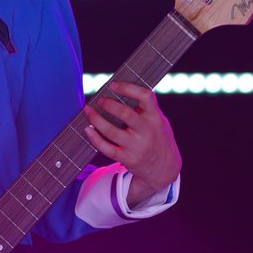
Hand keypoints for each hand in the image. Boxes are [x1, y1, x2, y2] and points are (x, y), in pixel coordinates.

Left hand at [83, 81, 180, 207]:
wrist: (164, 167)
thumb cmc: (157, 137)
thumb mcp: (158, 121)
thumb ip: (144, 109)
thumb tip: (118, 93)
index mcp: (155, 117)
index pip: (145, 96)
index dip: (128, 88)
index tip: (113, 85)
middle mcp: (147, 131)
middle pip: (125, 114)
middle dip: (109, 105)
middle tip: (100, 101)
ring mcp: (137, 147)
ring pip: (111, 131)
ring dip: (96, 119)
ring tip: (88, 111)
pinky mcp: (128, 159)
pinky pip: (106, 148)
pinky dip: (94, 138)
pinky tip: (88, 130)